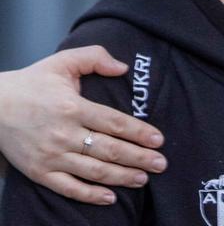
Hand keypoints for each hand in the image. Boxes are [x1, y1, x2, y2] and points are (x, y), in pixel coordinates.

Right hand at [0, 46, 166, 204]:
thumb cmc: (31, 83)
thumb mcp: (63, 62)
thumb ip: (95, 57)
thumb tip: (124, 67)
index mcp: (72, 107)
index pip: (114, 123)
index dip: (139, 132)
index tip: (159, 140)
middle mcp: (63, 134)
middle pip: (109, 149)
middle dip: (139, 158)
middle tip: (161, 163)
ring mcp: (51, 156)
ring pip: (93, 171)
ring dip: (121, 177)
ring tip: (143, 179)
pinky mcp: (38, 172)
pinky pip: (68, 188)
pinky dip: (89, 195)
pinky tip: (110, 197)